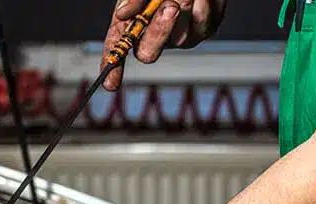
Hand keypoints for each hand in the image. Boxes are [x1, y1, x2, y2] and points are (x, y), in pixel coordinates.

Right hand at [102, 0, 227, 90]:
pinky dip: (200, 3)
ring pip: (179, 37)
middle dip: (159, 31)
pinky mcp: (204, 30)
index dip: (113, 69)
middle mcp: (154, 38)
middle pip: (148, 53)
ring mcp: (180, 38)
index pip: (116, 50)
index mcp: (131, 25)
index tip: (111, 83)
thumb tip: (123, 15)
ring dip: (183, 8)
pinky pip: (201, 22)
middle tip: (170, 7)